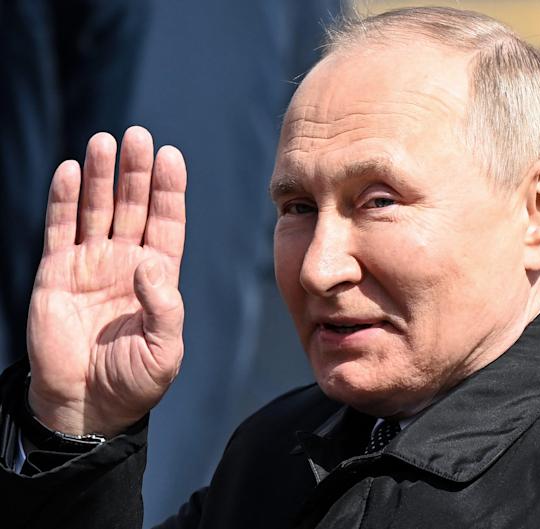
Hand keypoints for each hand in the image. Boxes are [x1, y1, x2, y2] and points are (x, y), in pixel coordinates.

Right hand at [26, 127, 186, 436]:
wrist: (86, 404)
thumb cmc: (134, 380)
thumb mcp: (165, 350)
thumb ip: (164, 307)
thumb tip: (149, 264)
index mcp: (159, 276)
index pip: (166, 222)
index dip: (168, 190)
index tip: (171, 155)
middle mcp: (126, 262)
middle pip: (133, 206)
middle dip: (136, 172)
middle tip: (137, 136)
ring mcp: (91, 264)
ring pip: (98, 210)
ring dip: (101, 176)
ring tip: (104, 142)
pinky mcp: (57, 272)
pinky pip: (60, 229)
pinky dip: (64, 200)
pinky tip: (71, 172)